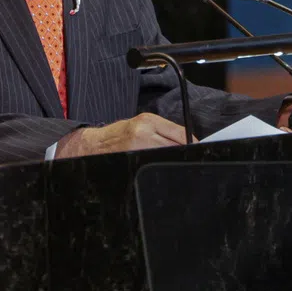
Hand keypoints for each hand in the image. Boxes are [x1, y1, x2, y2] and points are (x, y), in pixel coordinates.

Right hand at [54, 113, 190, 158]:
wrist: (92, 145)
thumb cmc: (118, 134)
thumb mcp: (141, 124)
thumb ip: (163, 131)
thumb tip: (188, 142)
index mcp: (148, 121)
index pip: (182, 134)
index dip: (193, 144)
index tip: (199, 148)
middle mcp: (144, 133)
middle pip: (178, 146)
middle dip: (186, 154)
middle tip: (190, 160)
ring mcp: (139, 148)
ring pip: (169, 156)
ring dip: (175, 161)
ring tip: (176, 164)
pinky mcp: (134, 160)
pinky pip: (156, 165)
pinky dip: (162, 168)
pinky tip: (162, 169)